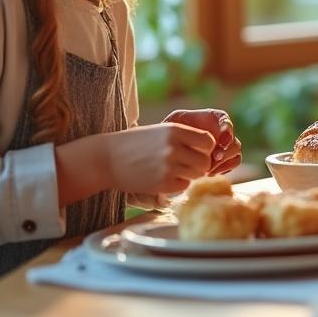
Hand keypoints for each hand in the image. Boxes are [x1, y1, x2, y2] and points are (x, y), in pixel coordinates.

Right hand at [103, 123, 217, 195]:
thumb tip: (211, 148)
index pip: (208, 142)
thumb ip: (184, 137)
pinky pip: (183, 186)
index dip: (205, 149)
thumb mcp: (160, 131)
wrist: (106, 159)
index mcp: (175, 130)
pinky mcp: (163, 183)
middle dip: (199, 165)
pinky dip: (178, 184)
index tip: (197, 152)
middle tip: (187, 165)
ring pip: (196, 174)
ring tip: (174, 171)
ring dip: (189, 175)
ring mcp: (169, 166)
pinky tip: (164, 178)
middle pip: (205, 161)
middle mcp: (174, 147)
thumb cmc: (134, 143)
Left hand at [163, 108, 241, 174]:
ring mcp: (224, 147)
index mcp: (212, 118)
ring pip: (236, 153)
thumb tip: (194, 134)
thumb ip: (184, 125)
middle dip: (226, 152)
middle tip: (213, 159)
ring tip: (207, 169)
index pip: (225, 121)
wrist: (166, 148)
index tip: (221, 143)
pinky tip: (208, 173)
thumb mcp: (173, 123)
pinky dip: (224, 169)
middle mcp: (222, 132)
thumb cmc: (168, 133)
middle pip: (234, 141)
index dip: (227, 131)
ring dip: (224, 162)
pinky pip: (233, 164)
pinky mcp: (223, 160)